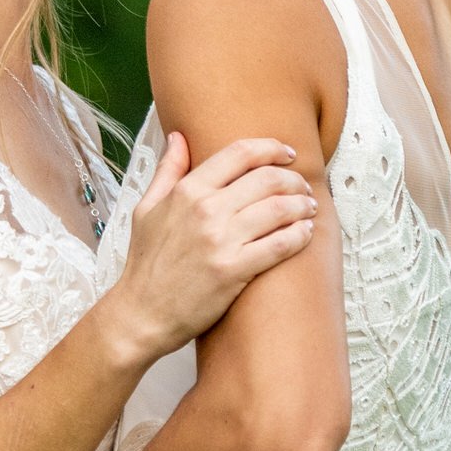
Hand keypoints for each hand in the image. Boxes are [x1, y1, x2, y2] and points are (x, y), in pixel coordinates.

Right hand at [105, 131, 316, 367]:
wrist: (141, 314)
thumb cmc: (145, 264)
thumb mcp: (145, 209)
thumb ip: (168, 170)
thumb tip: (178, 137)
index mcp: (187, 191)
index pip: (240, 153)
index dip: (271, 148)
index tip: (287, 153)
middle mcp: (206, 210)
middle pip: (267, 178)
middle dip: (294, 179)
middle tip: (303, 186)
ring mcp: (221, 240)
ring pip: (279, 208)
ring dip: (302, 205)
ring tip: (309, 208)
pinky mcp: (234, 270)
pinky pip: (280, 244)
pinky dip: (300, 235)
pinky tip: (306, 233)